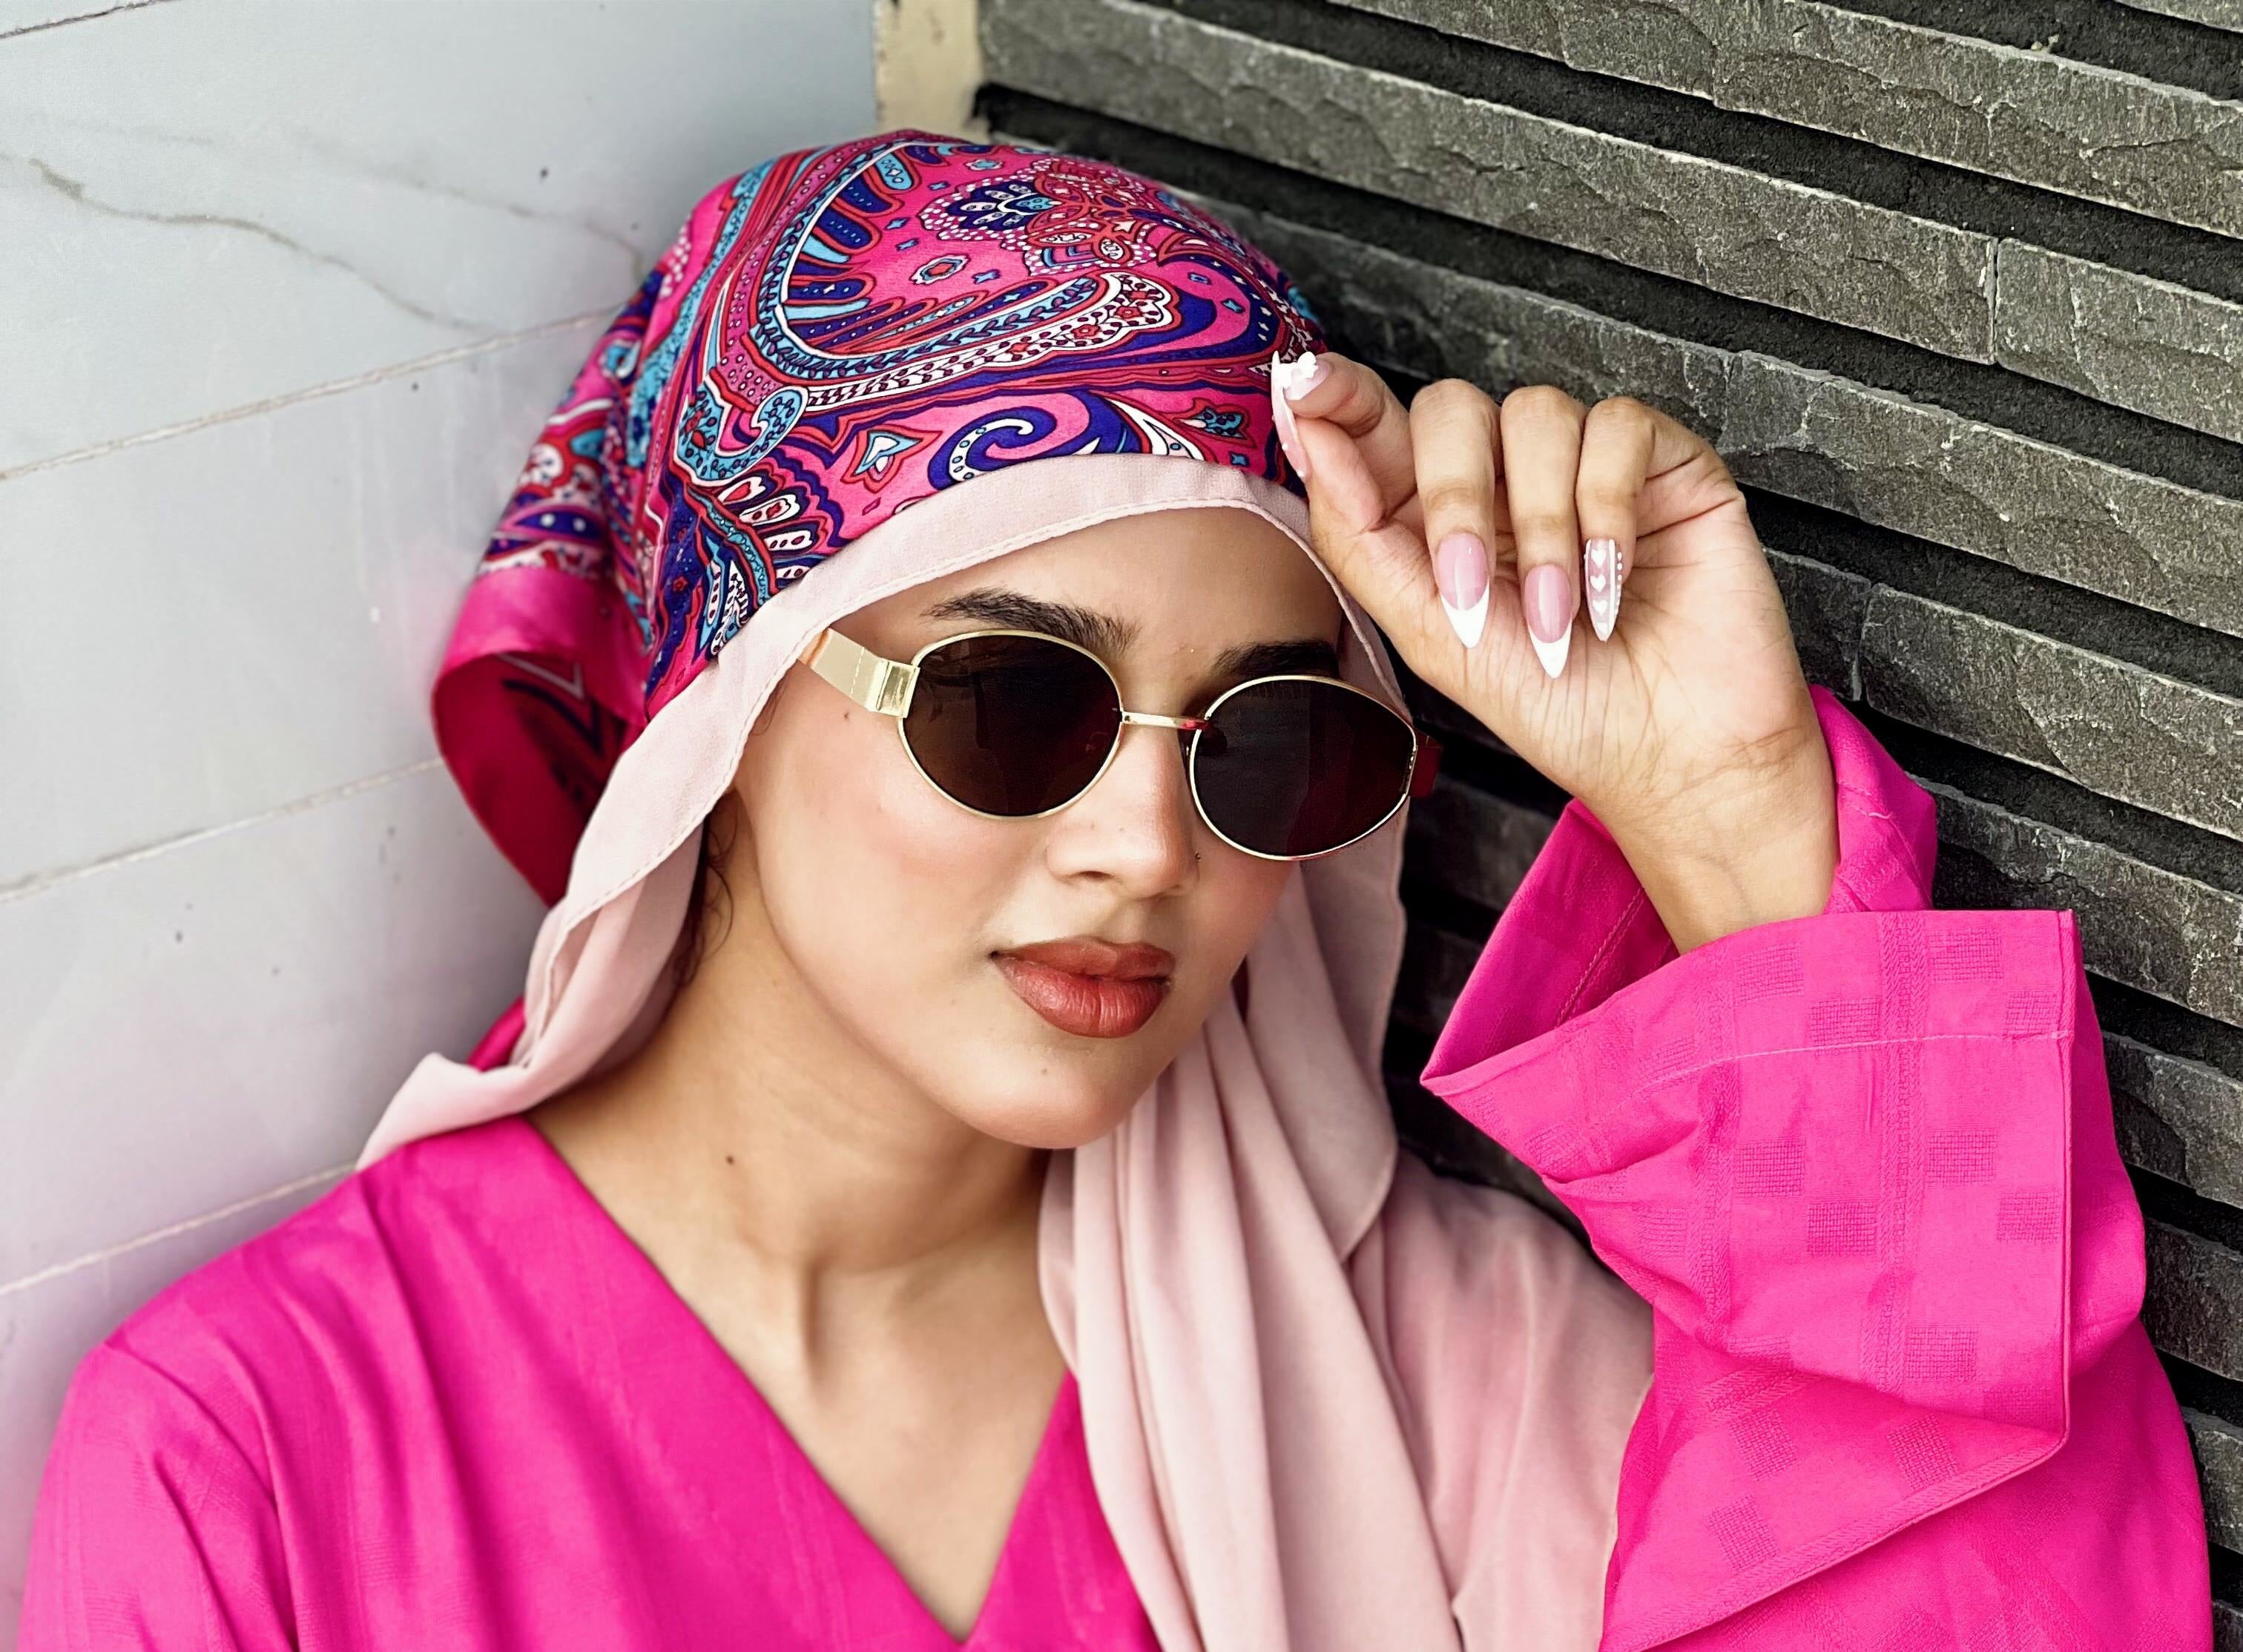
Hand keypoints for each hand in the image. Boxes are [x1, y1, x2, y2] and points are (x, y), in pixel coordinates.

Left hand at [1276, 352, 1836, 950]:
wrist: (1670, 755)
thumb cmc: (1560, 706)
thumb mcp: (1429, 633)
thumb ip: (1361, 536)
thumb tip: (1309, 435)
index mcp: (1438, 519)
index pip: (1381, 425)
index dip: (1340, 393)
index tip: (1304, 382)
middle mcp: (1507, 482)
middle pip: (1452, 407)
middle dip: (1454, 495)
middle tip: (1472, 588)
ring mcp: (1584, 466)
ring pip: (1535, 413)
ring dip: (1541, 526)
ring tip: (1560, 614)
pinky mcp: (1662, 462)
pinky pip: (1617, 427)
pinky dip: (1607, 508)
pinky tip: (1615, 579)